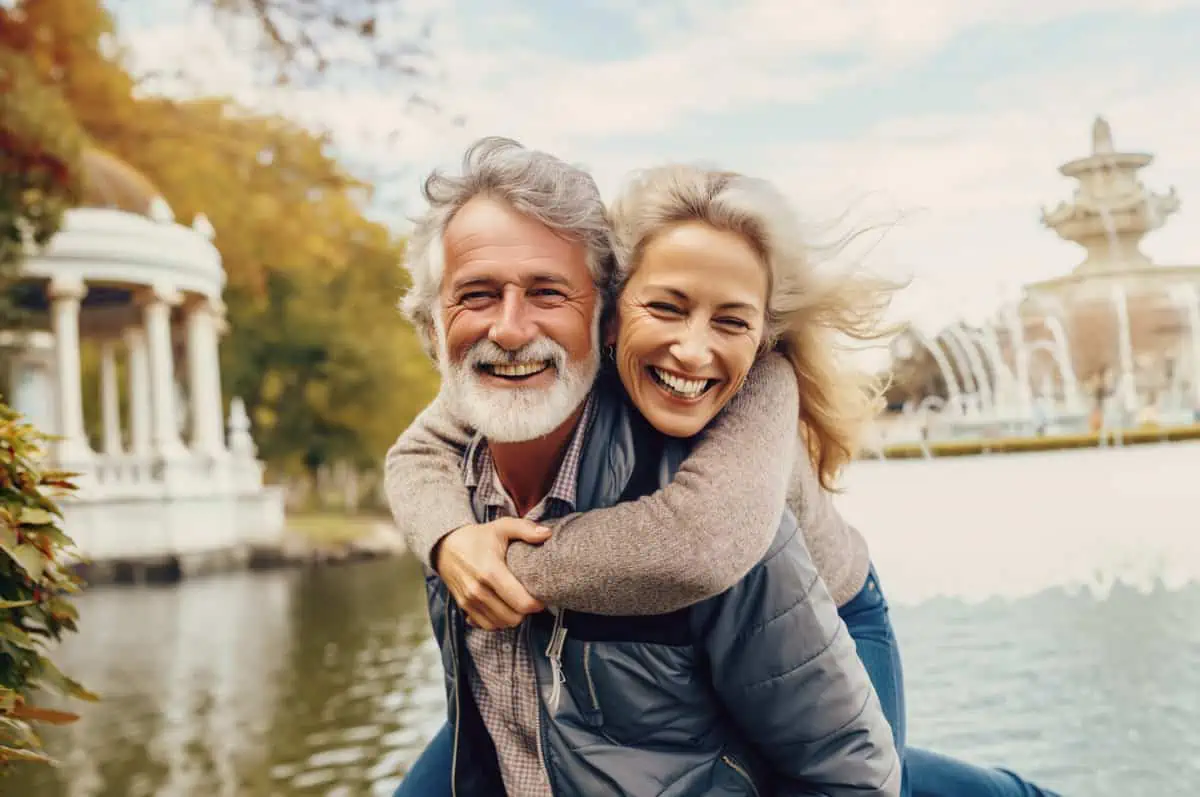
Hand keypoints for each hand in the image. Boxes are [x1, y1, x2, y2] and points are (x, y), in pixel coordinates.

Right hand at [433, 517, 550, 629]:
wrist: (445, 546)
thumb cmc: (479, 536)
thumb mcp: (502, 527)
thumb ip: (526, 529)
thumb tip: (548, 534)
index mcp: (490, 571)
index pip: (521, 603)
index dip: (537, 604)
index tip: (542, 595)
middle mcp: (478, 590)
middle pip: (514, 618)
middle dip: (526, 611)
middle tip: (530, 598)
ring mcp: (469, 601)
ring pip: (501, 625)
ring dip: (513, 617)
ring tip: (517, 602)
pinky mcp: (464, 607)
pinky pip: (487, 625)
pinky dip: (498, 621)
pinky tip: (503, 607)